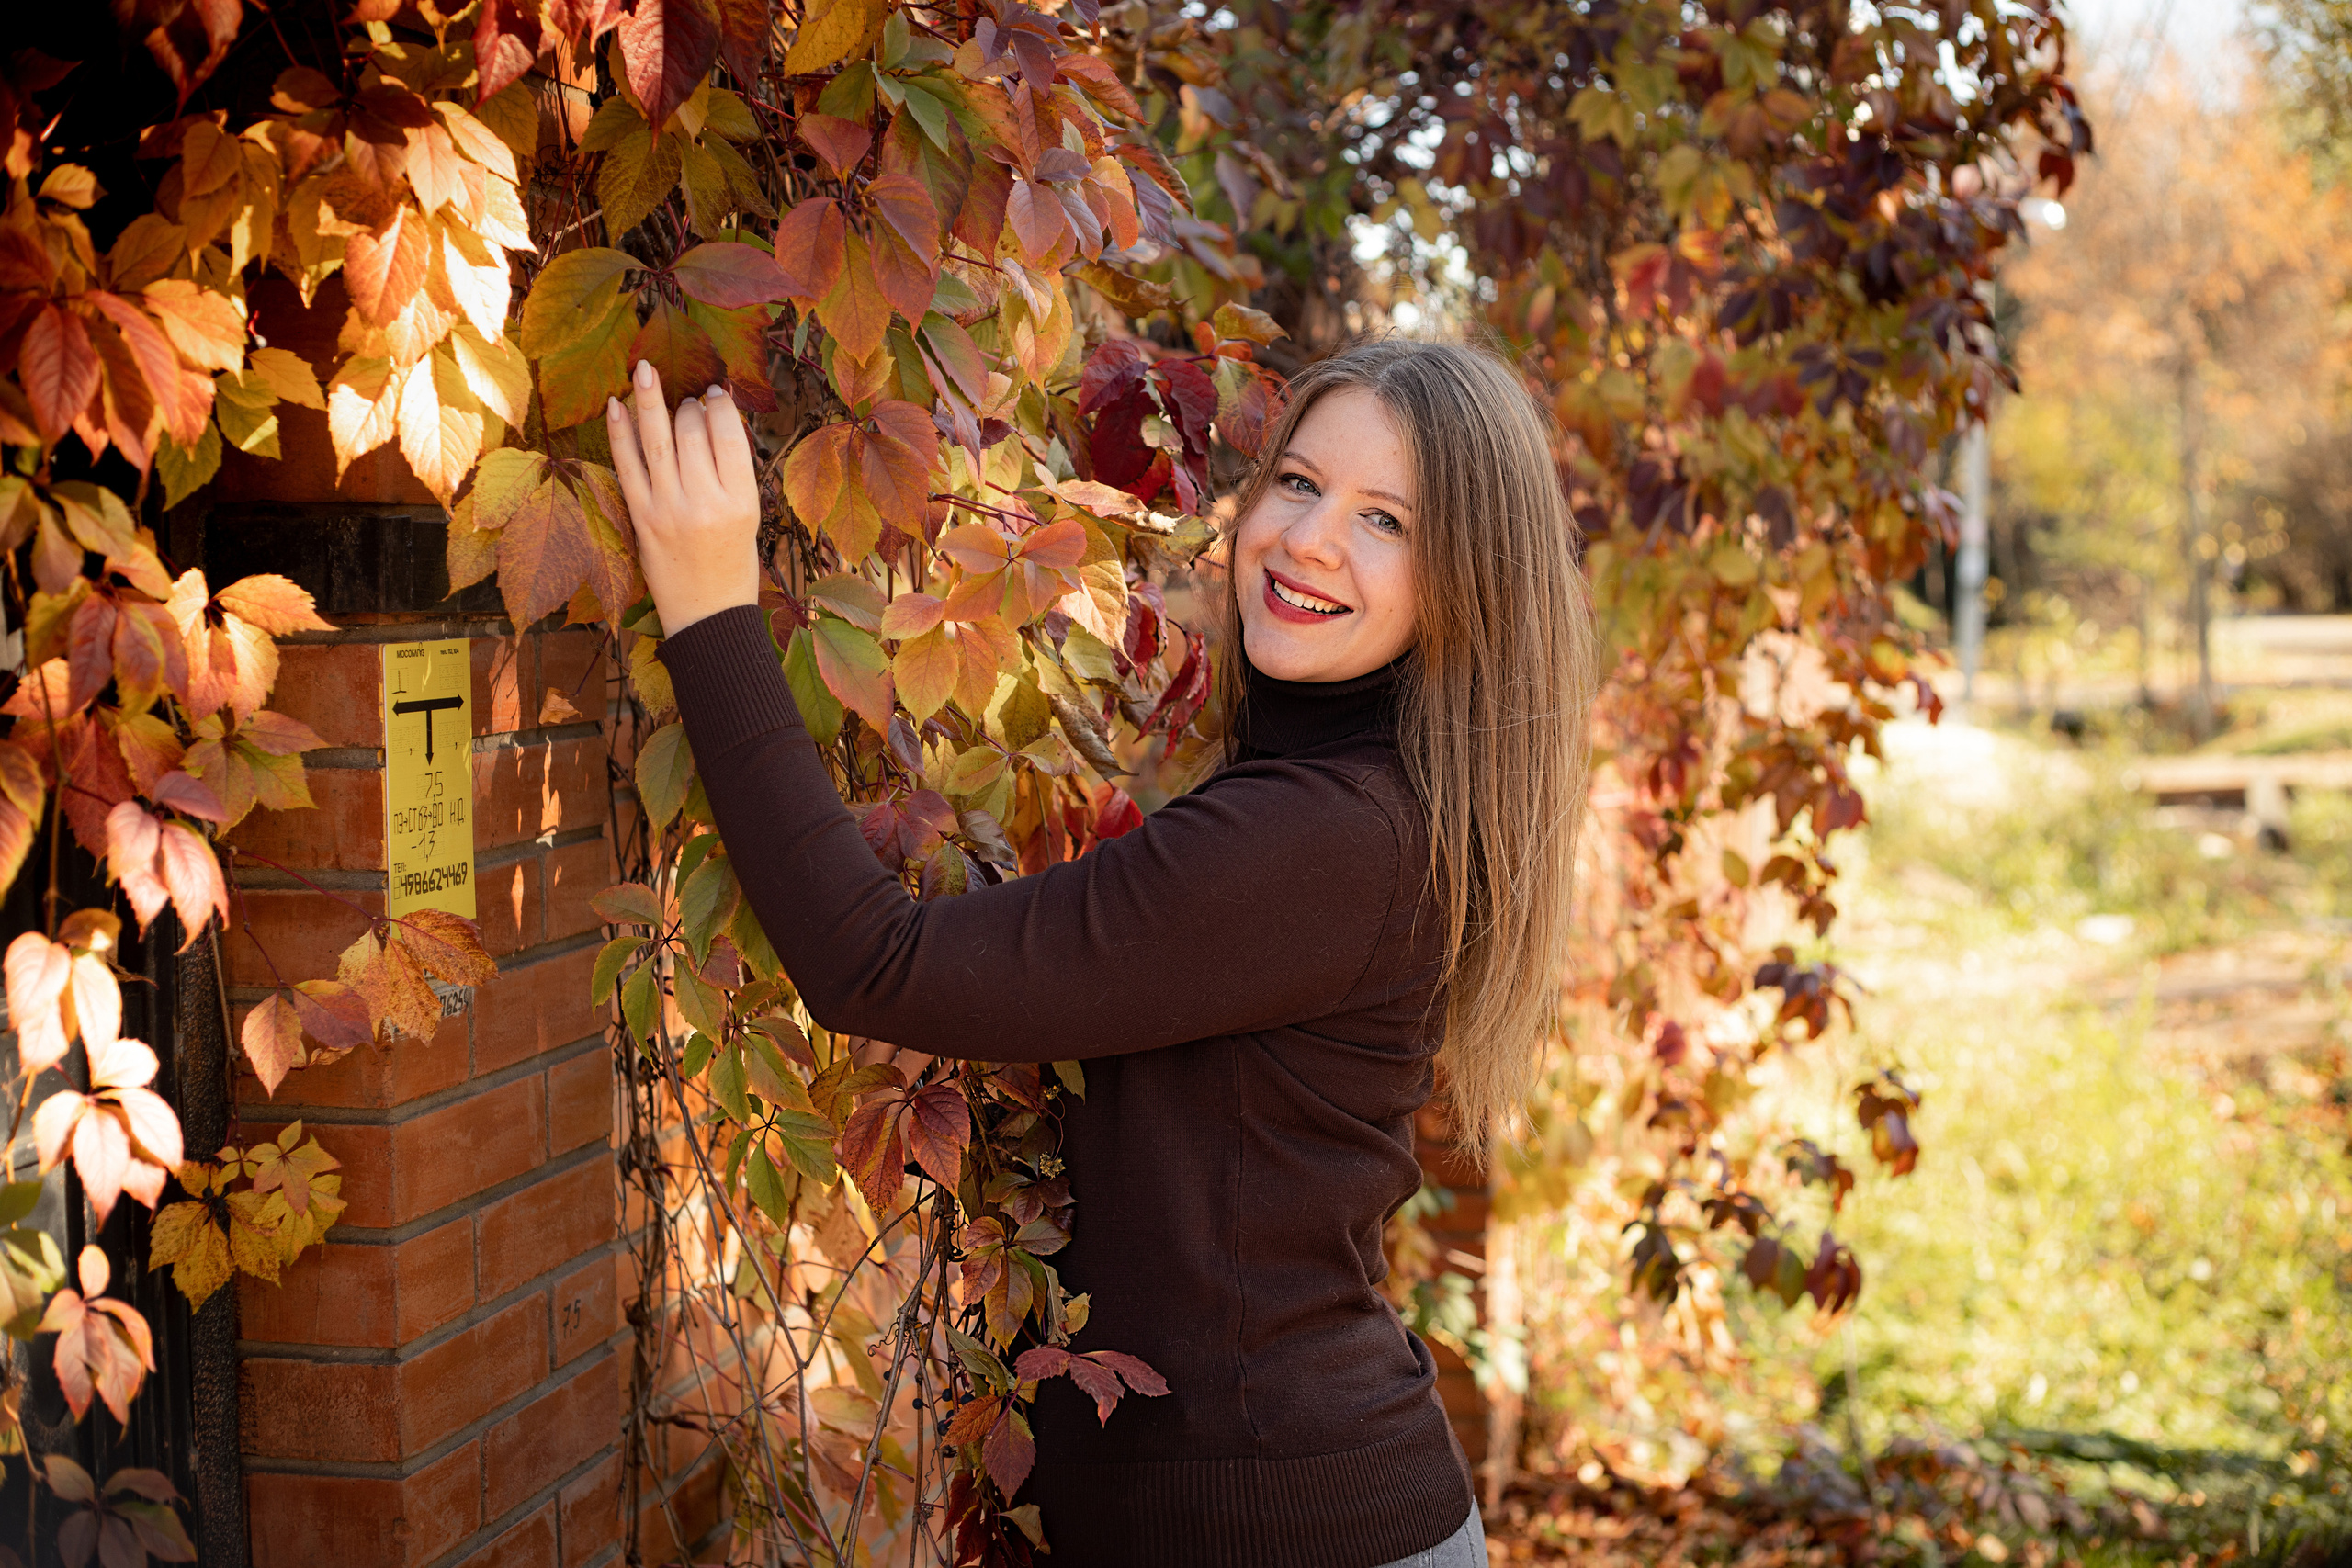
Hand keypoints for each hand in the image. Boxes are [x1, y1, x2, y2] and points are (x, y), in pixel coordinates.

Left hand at [607, 358, 762, 635]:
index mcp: (741, 501)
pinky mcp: (640, 518)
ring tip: (645, 369)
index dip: (720, 406)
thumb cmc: (733, 566)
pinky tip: (617, 405)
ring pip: (658, 441)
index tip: (714, 393)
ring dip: (650, 399)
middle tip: (688, 400)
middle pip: (693, 433)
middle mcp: (705, 502)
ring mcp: (668, 509)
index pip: (729, 436)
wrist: (707, 617)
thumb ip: (732, 474)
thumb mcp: (749, 518)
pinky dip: (620, 432)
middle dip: (689, 406)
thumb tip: (712, 421)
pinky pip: (627, 465)